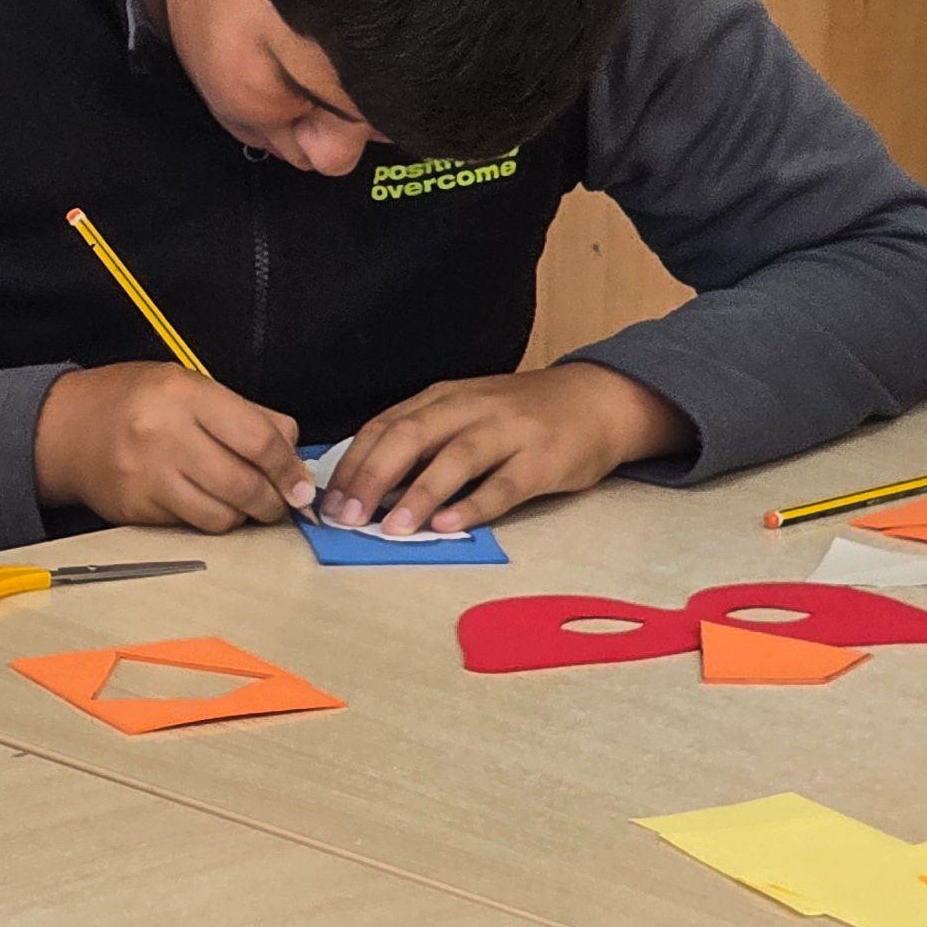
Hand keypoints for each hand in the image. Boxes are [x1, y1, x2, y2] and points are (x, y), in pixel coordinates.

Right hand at [33, 360, 313, 532]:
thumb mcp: (189, 385)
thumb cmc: (135, 401)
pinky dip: (208, 520)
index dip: (289, 469)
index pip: (257, 439)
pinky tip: (206, 504)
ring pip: (220, 515)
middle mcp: (164, 433)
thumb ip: (246, 415)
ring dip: (242, 516)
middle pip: (243, 484)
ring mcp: (145, 475)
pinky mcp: (133, 509)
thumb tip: (294, 457)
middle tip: (279, 502)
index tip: (301, 485)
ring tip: (243, 504)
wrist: (64, 428)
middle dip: (272, 502)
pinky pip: (190, 526)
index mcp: (184, 393)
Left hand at [323, 363, 687, 535]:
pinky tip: (448, 526)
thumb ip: (424, 439)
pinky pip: (505, 484)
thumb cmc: (521, 415)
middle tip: (346, 515)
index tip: (327, 498)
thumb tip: (368, 484)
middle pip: (411, 436)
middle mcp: (471, 408)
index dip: (353, 463)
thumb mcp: (466, 413)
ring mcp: (510, 432)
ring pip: (455, 458)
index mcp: (443, 398)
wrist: (599, 400)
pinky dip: (474, 504)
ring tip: (390, 528)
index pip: (385, 426)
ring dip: (418, 494)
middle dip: (372, 476)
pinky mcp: (544, 459)